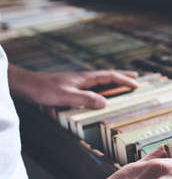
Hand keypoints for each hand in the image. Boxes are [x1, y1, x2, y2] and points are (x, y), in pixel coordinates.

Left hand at [8, 64, 138, 108]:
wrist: (27, 86)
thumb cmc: (44, 90)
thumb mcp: (66, 96)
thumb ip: (85, 99)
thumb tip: (106, 103)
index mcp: (85, 78)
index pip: (110, 76)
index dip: (124, 80)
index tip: (138, 85)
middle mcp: (83, 78)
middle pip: (107, 75)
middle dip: (123, 76)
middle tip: (137, 78)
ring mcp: (78, 81)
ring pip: (101, 80)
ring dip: (114, 81)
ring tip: (123, 84)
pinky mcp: (72, 86)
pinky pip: (93, 85)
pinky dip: (103, 87)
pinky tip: (101, 92)